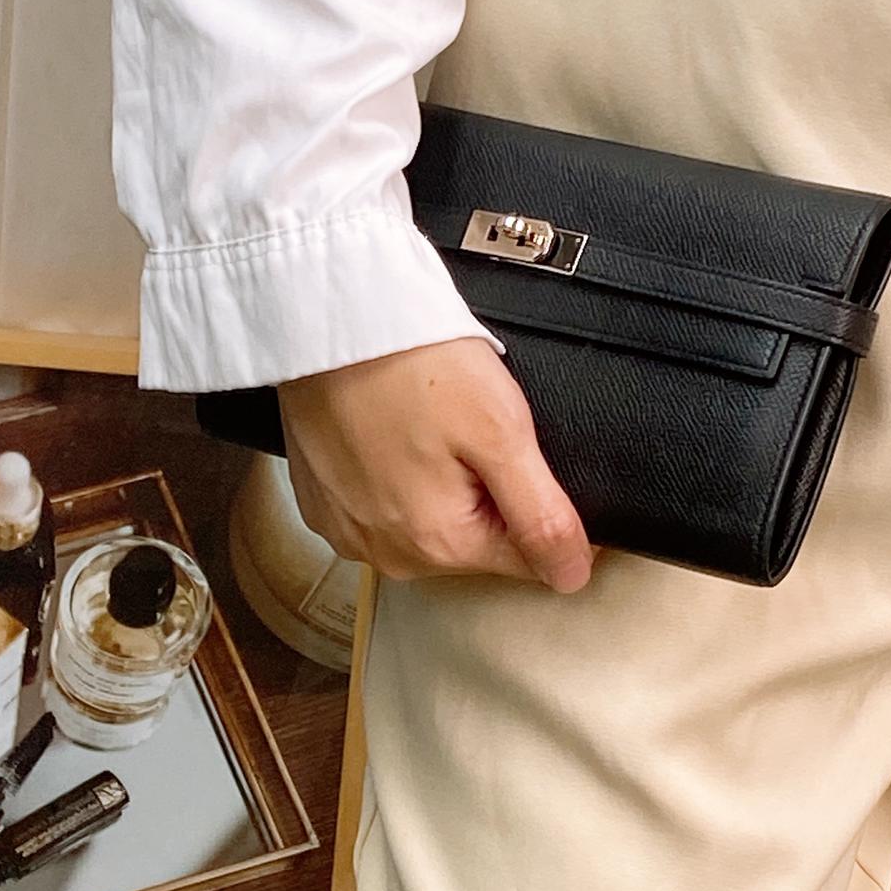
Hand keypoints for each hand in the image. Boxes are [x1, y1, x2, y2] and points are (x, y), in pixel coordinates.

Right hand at [276, 339, 594, 590]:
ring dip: (439, 482)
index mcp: (437, 545)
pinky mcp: (320, 501)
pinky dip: (393, 473)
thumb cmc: (410, 361)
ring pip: (426, 521)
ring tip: (426, 423)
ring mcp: (346, 529)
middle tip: (467, 427)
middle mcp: (386, 552)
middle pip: (473, 540)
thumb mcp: (502, 433)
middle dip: (485, 490)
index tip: (518, 452)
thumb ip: (541, 515)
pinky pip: (379, 502)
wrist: (329, 316)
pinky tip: (391, 429)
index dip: (540, 505)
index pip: (525, 558)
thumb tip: (570, 575)